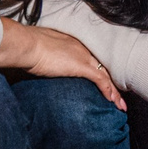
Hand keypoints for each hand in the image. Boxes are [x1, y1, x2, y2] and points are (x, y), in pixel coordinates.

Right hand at [0, 22, 122, 108]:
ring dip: (114, 92)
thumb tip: (46, 65)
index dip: (100, 72)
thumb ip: (49, 57)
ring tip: (120, 105)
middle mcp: (82, 48)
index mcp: (74, 43)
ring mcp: (83, 56)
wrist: (28, 45)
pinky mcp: (81, 66)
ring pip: (105, 76)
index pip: (92, 60)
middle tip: (117, 97)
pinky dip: (108, 91)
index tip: (104, 83)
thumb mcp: (42, 51)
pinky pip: (100, 80)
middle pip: (102, 68)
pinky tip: (112, 100)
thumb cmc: (29, 47)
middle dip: (111, 84)